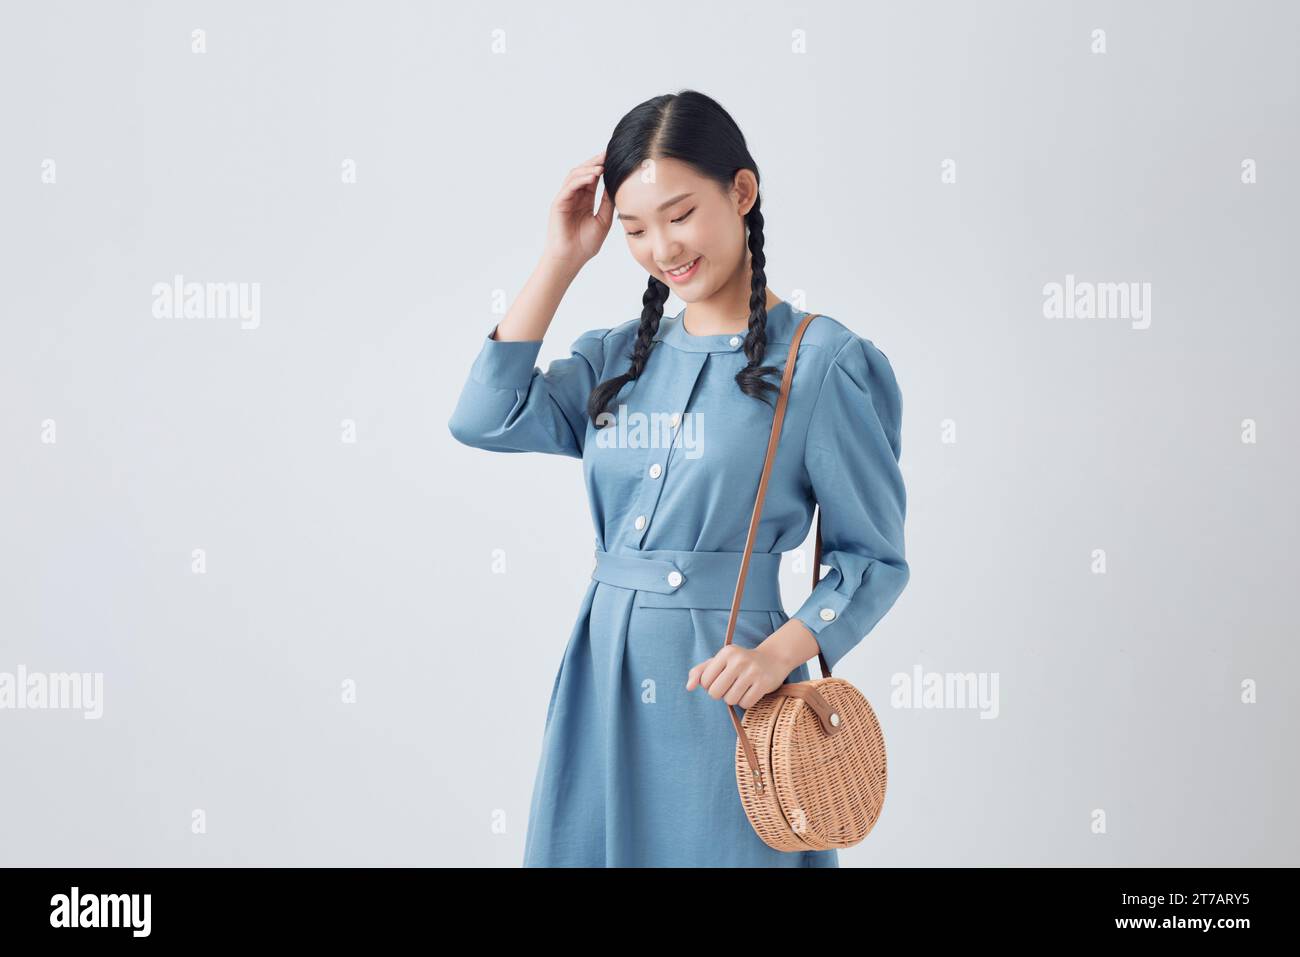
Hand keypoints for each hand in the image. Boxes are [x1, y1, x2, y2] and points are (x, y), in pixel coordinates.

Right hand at [541, 149, 613, 273]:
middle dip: (595, 162)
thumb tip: (617, 187)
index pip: (593, 178)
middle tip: (608, 153)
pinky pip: (569, 186)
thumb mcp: (603, 221)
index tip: (615, 158)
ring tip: (603, 165)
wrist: (571, 259)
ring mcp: (565, 199)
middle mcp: (574, 197)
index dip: (602, 167)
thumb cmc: (585, 244)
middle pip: (583, 172)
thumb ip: (608, 203)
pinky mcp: (558, 204)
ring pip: (575, 176)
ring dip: (589, 168)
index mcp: (585, 200)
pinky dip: (581, 179)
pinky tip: (593, 176)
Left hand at [686, 643, 791, 709]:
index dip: (710, 685)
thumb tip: (688, 687)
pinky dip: (746, 702)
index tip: (720, 679)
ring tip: (741, 688)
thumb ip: (699, 672)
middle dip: (720, 694)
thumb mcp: (719, 661)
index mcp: (726, 653)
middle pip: (715, 693)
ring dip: (733, 698)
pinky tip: (751, 691)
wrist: (772, 659)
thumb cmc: (739, 662)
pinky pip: (745, 704)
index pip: (704, 681)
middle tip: (730, 686)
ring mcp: (752, 671)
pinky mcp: (764, 683)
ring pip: (730, 700)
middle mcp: (739, 660)